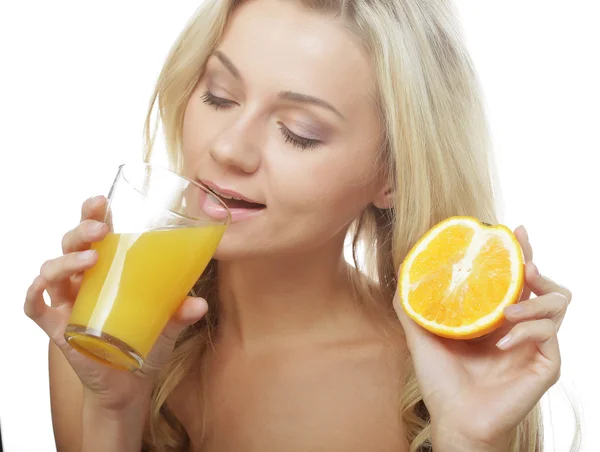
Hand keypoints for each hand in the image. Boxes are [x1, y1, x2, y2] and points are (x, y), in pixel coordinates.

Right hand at [24, 195, 208, 410]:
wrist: (131, 383)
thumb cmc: (148, 341)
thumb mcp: (169, 323)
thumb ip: (182, 312)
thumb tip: (200, 304)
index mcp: (109, 270)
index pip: (96, 234)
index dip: (93, 213)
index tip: (102, 200)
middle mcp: (85, 281)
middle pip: (71, 243)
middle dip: (81, 229)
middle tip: (101, 229)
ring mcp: (68, 303)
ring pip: (52, 270)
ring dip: (66, 260)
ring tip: (91, 259)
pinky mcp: (58, 328)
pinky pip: (35, 307)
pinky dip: (34, 295)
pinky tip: (43, 287)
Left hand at [393, 225, 570, 450]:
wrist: (453, 419)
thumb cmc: (442, 381)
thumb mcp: (422, 337)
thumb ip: (413, 307)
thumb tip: (404, 272)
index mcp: (497, 318)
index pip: (515, 278)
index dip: (519, 252)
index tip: (513, 231)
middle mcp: (520, 327)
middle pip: (544, 284)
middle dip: (535, 266)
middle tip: (522, 261)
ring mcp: (535, 346)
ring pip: (558, 304)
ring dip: (535, 299)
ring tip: (506, 309)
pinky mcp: (545, 365)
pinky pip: (550, 335)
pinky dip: (529, 331)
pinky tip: (503, 339)